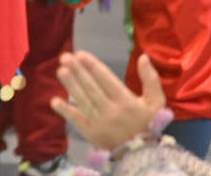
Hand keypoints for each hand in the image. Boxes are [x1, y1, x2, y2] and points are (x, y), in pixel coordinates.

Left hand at [51, 51, 165, 150]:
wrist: (142, 155)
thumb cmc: (148, 124)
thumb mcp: (156, 102)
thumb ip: (150, 79)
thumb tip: (143, 57)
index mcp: (127, 101)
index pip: (106, 79)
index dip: (93, 66)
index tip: (80, 54)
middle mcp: (112, 111)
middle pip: (92, 88)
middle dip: (78, 71)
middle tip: (65, 57)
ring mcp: (100, 123)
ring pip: (83, 100)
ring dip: (71, 85)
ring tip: (60, 70)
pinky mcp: (91, 133)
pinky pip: (76, 120)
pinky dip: (65, 111)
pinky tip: (54, 101)